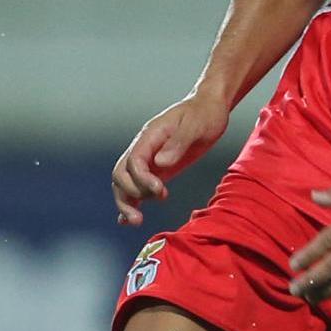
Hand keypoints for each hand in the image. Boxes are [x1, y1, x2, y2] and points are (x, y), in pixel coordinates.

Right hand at [112, 95, 229, 224]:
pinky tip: (132, 218)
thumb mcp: (196, 125)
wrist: (209, 108)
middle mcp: (144, 148)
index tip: (160, 191)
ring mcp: (149, 159)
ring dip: (127, 202)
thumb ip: (178, 143)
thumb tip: (160, 163)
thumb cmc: (204, 113)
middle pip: (121, 175)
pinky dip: (132, 202)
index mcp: (150, 136)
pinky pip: (139, 186)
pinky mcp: (158, 169)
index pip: (134, 161)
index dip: (142, 179)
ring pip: (125, 183)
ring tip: (137, 221)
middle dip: (127, 196)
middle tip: (140, 217)